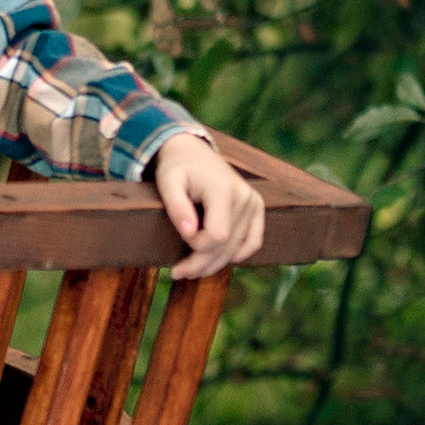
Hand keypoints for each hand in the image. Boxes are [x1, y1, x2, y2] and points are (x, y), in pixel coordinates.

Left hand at [151, 130, 264, 282]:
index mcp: (224, 190)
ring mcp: (254, 202)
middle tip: (177, 273)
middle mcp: (245, 197)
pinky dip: (238, 254)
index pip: (217, 236)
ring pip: (239, 248)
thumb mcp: (167, 182)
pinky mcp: (256, 207)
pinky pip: (254, 241)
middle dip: (201, 264)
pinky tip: (218, 259)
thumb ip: (176, 206)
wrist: (191, 151)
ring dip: (215, 263)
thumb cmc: (176, 167)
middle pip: (227, 246)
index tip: (178, 237)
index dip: (196, 246)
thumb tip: (189, 232)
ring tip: (191, 269)